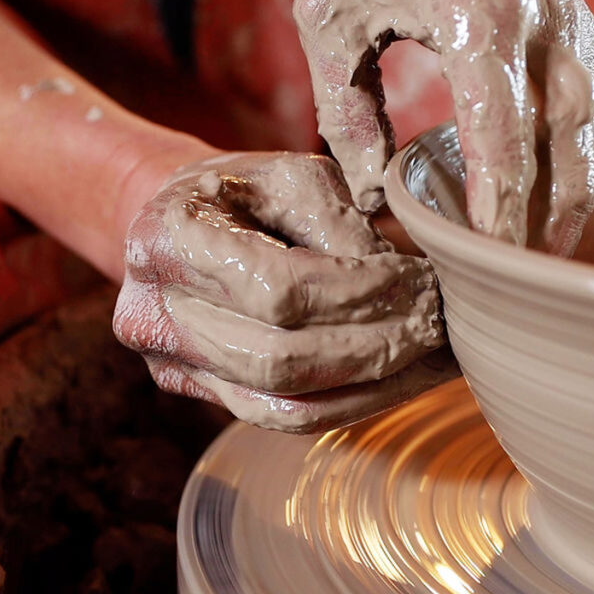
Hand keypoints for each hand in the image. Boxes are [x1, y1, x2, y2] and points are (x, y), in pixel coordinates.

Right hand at [114, 152, 456, 432]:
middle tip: (440, 322)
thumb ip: (338, 224)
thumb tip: (399, 287)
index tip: (423, 282)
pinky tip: (401, 380)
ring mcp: (172, 365)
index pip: (281, 290)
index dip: (361, 295)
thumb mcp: (288, 175)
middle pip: (283, 358)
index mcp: (165, 240)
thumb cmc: (240, 191)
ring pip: (286, 403)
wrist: (177, 223)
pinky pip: (283, 418)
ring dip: (374, 386)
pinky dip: (351, 405)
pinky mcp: (202, 394)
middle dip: (377, 345)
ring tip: (436, 357)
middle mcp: (153, 314)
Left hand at [294, 0, 593, 253]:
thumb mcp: (332, 18)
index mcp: (477, 15)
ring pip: (590, 128)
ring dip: (572, 193)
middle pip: (566, 142)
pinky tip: (545, 195)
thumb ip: (344, 108)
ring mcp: (572, 19)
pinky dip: (572, 155)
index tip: (489, 257)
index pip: (502, 135)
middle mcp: (542, 18)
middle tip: (528, 276)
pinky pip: (588, 103)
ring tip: (543, 252)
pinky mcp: (580, 24)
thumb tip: (374, 192)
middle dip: (551, 216)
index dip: (501, 205)